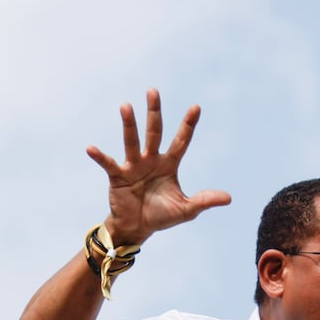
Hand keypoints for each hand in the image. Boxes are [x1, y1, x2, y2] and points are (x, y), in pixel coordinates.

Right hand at [88, 89, 230, 247]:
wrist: (137, 228)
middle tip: (153, 91)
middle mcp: (151, 160)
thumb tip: (228, 198)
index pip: (181, 141)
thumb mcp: (186, 210)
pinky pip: (109, 163)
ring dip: (129, 124)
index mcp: (169, 164)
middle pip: (154, 132)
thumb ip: (204, 201)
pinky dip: (100, 156)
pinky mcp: (118, 176)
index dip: (188, 125)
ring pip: (132, 141)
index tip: (196, 107)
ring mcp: (133, 166)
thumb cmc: (160, 215)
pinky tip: (91, 148)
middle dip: (154, 112)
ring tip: (125, 106)